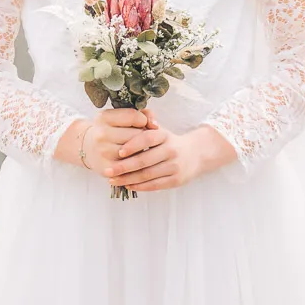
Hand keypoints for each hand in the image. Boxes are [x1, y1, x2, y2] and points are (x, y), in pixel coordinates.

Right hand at [67, 108, 154, 175]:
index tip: (140, 124)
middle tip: (136, 138)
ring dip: (140, 150)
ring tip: (133, 149)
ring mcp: (103, 152)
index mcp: (104, 117)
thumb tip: (155, 126)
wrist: (89, 149)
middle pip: (137, 135)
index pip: (134, 116)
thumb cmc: (112, 130)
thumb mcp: (121, 116)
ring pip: (137, 151)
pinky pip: (132, 167)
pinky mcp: (108, 169)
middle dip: (142, 136)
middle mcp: (101, 134)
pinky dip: (136, 164)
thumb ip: (144, 114)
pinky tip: (131, 160)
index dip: (143, 121)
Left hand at [111, 121, 236, 192]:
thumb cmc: (170, 142)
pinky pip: (155, 185)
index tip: (119, 152)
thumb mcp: (161, 130)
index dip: (132, 145)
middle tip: (108, 171)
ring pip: (147, 175)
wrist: (196, 154)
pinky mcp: (176, 180)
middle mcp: (171, 150)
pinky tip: (128, 185)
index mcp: (165, 136)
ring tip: (113, 180)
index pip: (147, 139)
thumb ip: (145, 122)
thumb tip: (130, 118)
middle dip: (124, 167)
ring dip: (128, 179)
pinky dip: (140, 187)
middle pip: (144, 160)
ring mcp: (174, 166)